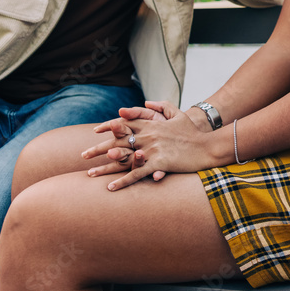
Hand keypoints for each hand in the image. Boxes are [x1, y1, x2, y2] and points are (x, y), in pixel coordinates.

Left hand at [86, 102, 213, 190]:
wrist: (207, 146)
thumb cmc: (193, 132)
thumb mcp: (178, 114)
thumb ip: (161, 106)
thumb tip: (146, 102)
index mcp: (151, 125)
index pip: (125, 124)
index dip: (108, 128)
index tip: (95, 132)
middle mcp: (149, 136)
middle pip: (118, 142)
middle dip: (98, 149)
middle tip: (82, 155)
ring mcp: (153, 150)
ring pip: (123, 159)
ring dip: (105, 168)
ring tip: (89, 174)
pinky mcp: (159, 163)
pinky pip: (137, 174)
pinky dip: (123, 181)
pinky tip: (111, 188)